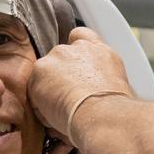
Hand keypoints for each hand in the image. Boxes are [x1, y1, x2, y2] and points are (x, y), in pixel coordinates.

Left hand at [27, 27, 134, 143]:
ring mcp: (59, 56)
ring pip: (45, 74)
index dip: (75, 52)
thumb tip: (97, 95)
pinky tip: (53, 116)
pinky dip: (39, 104)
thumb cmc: (115, 110)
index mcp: (101, 52)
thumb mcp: (120, 90)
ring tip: (61, 111)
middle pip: (61, 57)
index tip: (74, 68)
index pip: (82, 36)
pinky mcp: (40, 69)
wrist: (103, 114)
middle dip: (60, 77)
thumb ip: (103, 82)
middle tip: (66, 99)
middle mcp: (79, 48)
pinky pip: (34, 89)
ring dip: (49, 90)